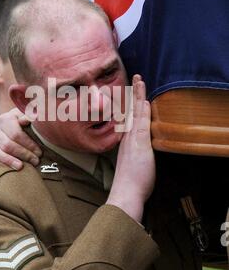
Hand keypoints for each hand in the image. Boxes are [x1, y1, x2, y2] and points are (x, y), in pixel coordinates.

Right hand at [0, 108, 41, 169]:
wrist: (8, 128)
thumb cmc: (23, 125)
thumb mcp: (28, 118)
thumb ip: (30, 116)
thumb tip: (27, 119)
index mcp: (5, 119)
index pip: (16, 134)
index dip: (29, 144)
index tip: (39, 152)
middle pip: (7, 144)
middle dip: (23, 154)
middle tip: (35, 161)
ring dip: (9, 160)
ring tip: (21, 167)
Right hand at [106, 75, 154, 221]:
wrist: (125, 193)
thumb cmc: (131, 182)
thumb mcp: (133, 163)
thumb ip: (136, 152)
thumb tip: (138, 147)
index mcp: (127, 140)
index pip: (131, 116)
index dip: (134, 102)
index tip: (136, 90)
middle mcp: (128, 137)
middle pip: (131, 110)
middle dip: (134, 93)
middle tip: (136, 77)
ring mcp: (132, 140)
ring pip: (135, 113)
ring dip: (138, 96)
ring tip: (139, 80)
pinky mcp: (138, 145)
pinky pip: (140, 124)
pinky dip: (142, 111)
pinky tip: (145, 101)